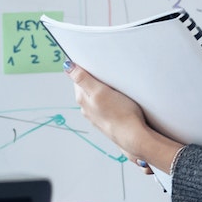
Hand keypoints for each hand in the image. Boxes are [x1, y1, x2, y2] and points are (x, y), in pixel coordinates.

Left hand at [64, 65, 181, 171]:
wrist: (134, 135)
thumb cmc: (120, 114)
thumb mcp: (100, 91)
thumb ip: (82, 79)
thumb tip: (67, 66)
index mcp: (82, 99)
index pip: (77, 78)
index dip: (85, 69)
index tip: (95, 65)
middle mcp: (86, 108)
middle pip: (86, 87)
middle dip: (94, 79)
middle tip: (107, 74)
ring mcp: (96, 115)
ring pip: (96, 96)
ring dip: (102, 90)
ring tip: (114, 86)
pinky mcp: (106, 119)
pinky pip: (105, 105)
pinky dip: (109, 99)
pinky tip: (118, 100)